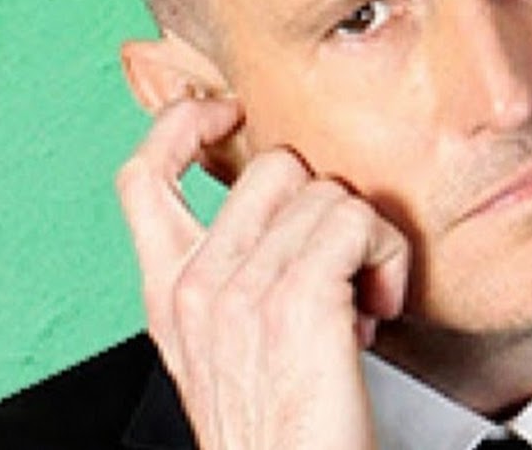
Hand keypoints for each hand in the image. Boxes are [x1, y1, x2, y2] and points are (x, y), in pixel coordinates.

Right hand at [116, 96, 409, 449]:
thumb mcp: (233, 341)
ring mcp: (242, 291)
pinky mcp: (295, 301)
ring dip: (365, 240)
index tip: (223, 113)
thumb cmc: (284, 428)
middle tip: (336, 262)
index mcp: (174, 291)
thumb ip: (236, 271)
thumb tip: (286, 208)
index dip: (180, 126)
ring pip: (327, 193)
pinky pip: (356, 221)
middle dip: (321, 201)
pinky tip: (379, 303)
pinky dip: (387, 254)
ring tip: (361, 299)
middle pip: (273, 166)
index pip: (144, 177)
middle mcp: (199, 285)